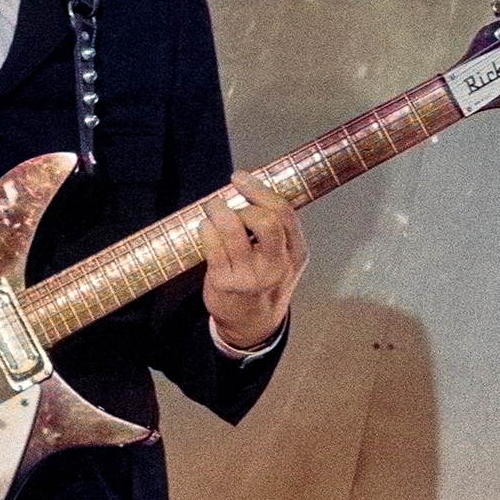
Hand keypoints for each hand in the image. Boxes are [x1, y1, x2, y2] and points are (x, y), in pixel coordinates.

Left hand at [200, 171, 306, 349]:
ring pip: (233, 231)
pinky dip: (205, 229)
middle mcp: (276, 266)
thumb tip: (249, 186)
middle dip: (242, 205)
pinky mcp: (224, 283)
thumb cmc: (264, 280)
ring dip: (218, 212)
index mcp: (295, 253)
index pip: (284, 214)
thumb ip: (275, 228)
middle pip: (265, 222)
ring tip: (212, 209)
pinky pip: (212, 247)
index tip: (240, 177)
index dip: (259, 190)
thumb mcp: (282, 258)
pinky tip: (205, 228)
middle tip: (227, 204)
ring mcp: (250, 276)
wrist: (252, 323)